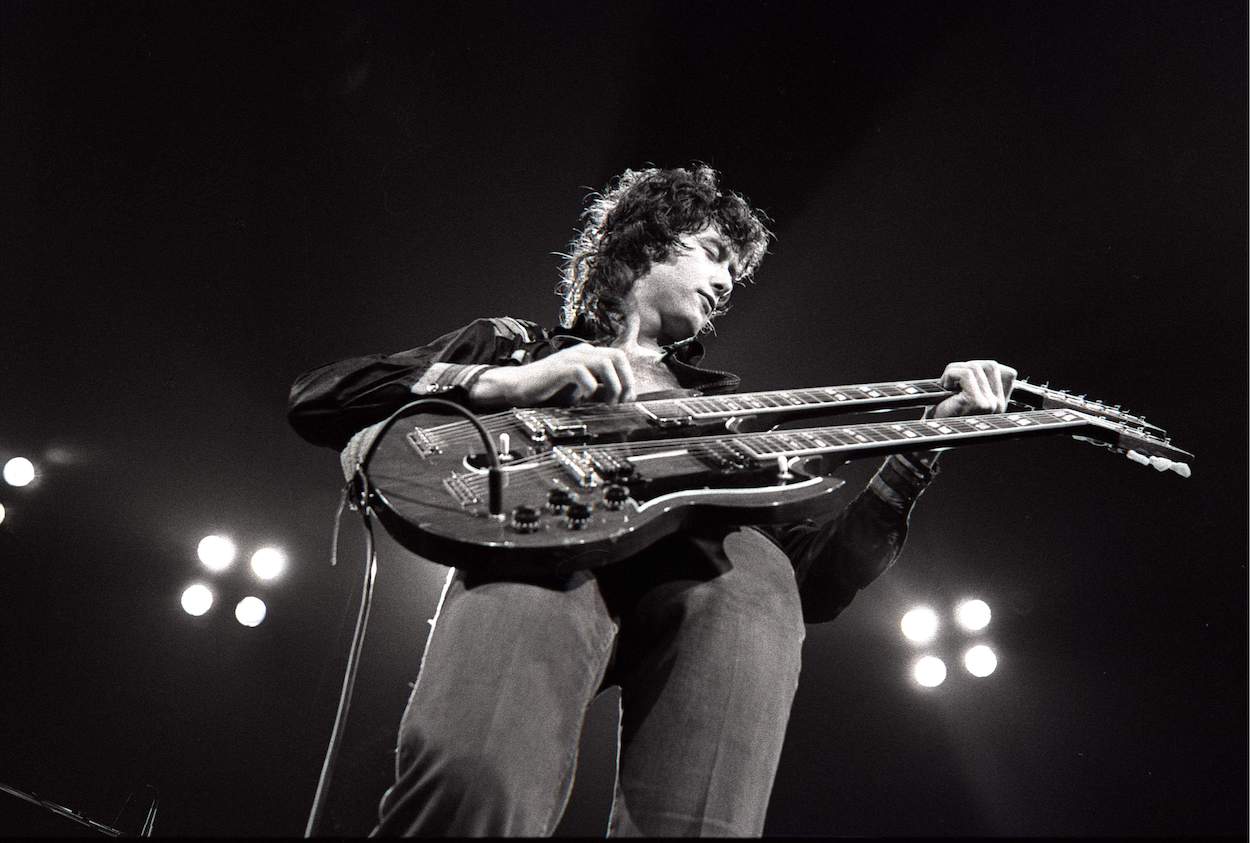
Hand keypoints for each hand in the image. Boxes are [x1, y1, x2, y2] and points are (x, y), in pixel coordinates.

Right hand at [470, 345, 636, 408]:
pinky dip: (589, 388)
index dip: (628, 378)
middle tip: (620, 401)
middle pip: (617, 356)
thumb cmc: (546, 390)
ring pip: (605, 363)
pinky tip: (583, 399)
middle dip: (625, 380)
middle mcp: (581, 352)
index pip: (619, 358)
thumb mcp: (579, 391)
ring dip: (611, 385)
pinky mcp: (560, 367)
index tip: (628, 398)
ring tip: (606, 402)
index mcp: (587, 355)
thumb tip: (620, 399)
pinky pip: (583, 373)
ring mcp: (571, 358)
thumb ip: (598, 391)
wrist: (518, 387)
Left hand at [931, 360, 1016, 418]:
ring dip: (955, 370)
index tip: (963, 380)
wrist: (931, 430)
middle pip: (991, 366)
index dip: (982, 369)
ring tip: (946, 385)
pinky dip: (950, 374)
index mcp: (1000, 404)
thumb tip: (985, 364)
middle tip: (952, 381)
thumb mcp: (966, 393)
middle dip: (967, 366)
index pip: (1007, 373)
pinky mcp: (977, 403)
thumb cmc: (944, 412)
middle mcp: (999, 406)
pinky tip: (944, 387)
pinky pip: (966, 374)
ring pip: (976, 367)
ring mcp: (990, 405)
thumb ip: (980, 381)